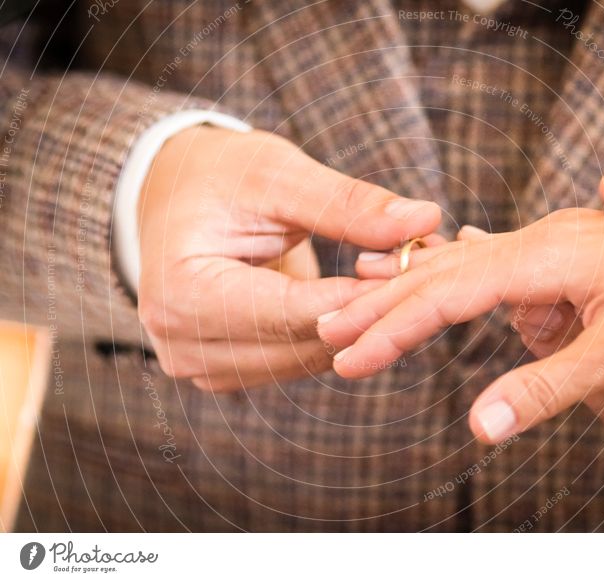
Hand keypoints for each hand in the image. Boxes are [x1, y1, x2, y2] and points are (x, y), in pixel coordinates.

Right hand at [137, 125, 440, 389]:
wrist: (177, 196)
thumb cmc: (219, 176)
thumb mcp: (278, 173)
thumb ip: (348, 204)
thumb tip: (425, 219)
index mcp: (179, 291)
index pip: (287, 311)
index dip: (357, 294)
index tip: (414, 266)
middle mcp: (181, 342)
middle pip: (299, 344)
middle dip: (364, 311)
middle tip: (417, 269)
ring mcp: (201, 364)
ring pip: (306, 360)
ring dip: (356, 326)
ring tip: (395, 279)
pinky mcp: (227, 369)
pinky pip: (298, 360)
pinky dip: (336, 332)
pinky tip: (363, 299)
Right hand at [317, 165, 603, 463]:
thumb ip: (547, 387)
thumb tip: (481, 428)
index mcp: (545, 259)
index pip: (446, 296)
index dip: (392, 329)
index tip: (348, 358)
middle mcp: (537, 242)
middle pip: (440, 274)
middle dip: (380, 305)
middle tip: (327, 329)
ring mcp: (547, 243)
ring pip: (460, 267)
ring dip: (407, 289)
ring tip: (357, 303)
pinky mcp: (559, 255)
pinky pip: (491, 266)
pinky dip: (451, 279)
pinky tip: (431, 267)